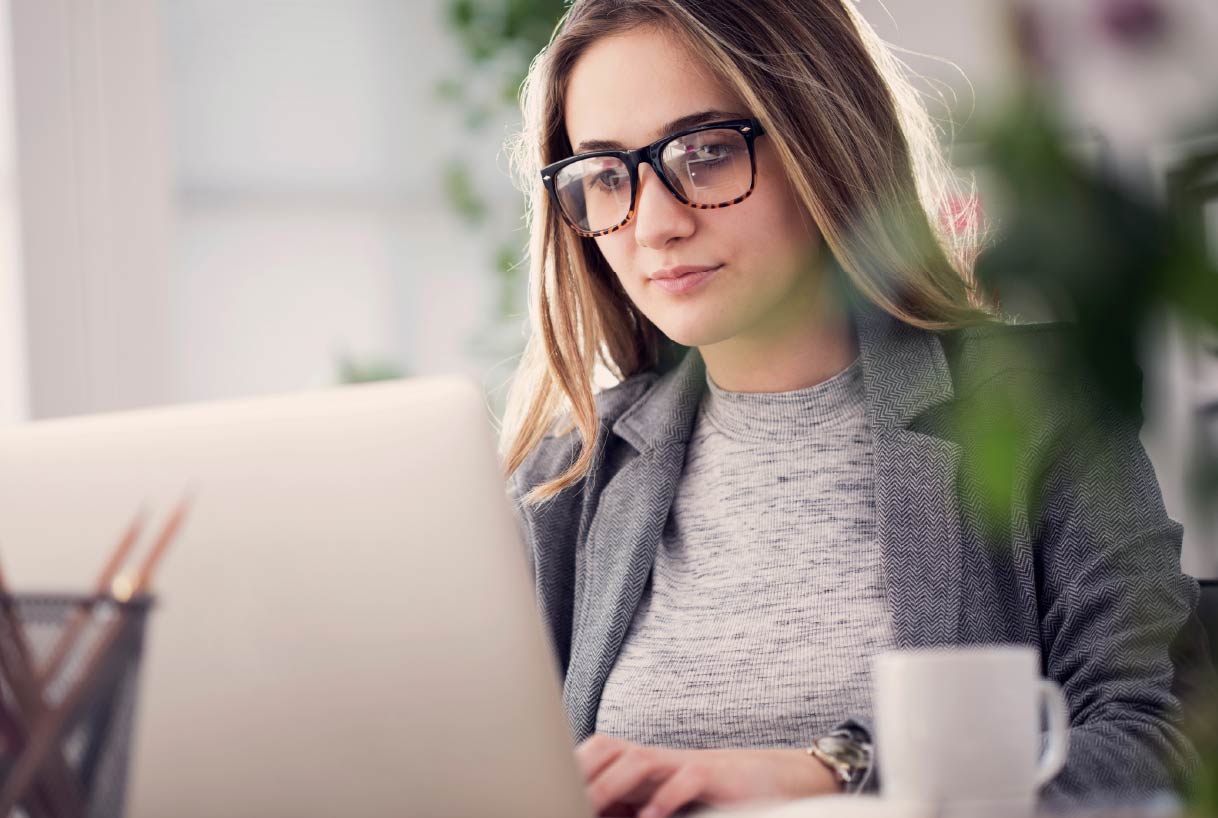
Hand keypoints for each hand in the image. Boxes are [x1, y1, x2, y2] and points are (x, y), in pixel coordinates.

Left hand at [575, 733, 841, 817]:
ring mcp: (685, 763)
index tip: (548, 785)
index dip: (572, 764)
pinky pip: (685, 778)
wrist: (775, 777)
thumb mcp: (663, 798)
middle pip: (609, 750)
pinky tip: (651, 817)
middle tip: (562, 794)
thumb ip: (629, 804)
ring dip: (613, 783)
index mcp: (641, 763)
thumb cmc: (712, 792)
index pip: (597, 751)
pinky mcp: (714, 774)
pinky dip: (665, 798)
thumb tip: (589, 807)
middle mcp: (658, 758)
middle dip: (583, 772)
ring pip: (639, 760)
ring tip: (591, 805)